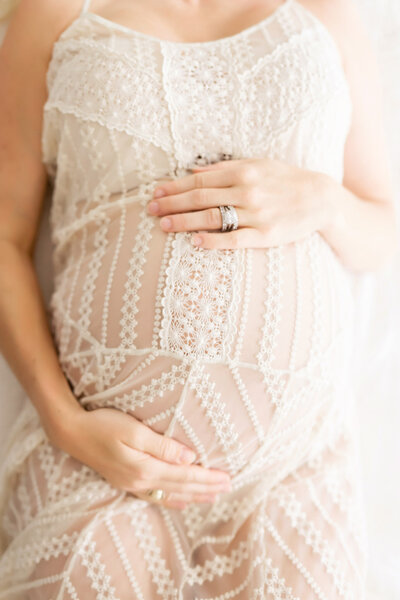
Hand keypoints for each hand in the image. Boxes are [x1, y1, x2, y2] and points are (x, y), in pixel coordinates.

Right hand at [51, 406, 231, 509]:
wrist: (72, 433)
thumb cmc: (103, 424)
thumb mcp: (134, 430)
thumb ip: (163, 445)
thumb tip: (190, 458)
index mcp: (145, 467)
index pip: (185, 475)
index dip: (208, 477)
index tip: (227, 478)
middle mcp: (140, 481)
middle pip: (181, 487)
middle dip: (206, 488)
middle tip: (229, 487)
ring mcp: (132, 484)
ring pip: (171, 494)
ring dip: (194, 495)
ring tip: (213, 497)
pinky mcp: (126, 482)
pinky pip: (155, 497)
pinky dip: (172, 501)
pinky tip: (181, 502)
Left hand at [147, 157, 332, 248]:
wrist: (321, 199)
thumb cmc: (285, 180)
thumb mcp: (258, 164)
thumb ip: (225, 167)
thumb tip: (194, 170)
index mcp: (242, 172)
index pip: (199, 181)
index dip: (174, 187)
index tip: (155, 194)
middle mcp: (247, 191)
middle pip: (200, 199)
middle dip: (172, 205)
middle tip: (150, 211)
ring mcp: (256, 214)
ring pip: (212, 218)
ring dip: (184, 222)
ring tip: (163, 227)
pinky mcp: (266, 236)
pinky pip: (234, 239)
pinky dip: (213, 241)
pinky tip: (194, 242)